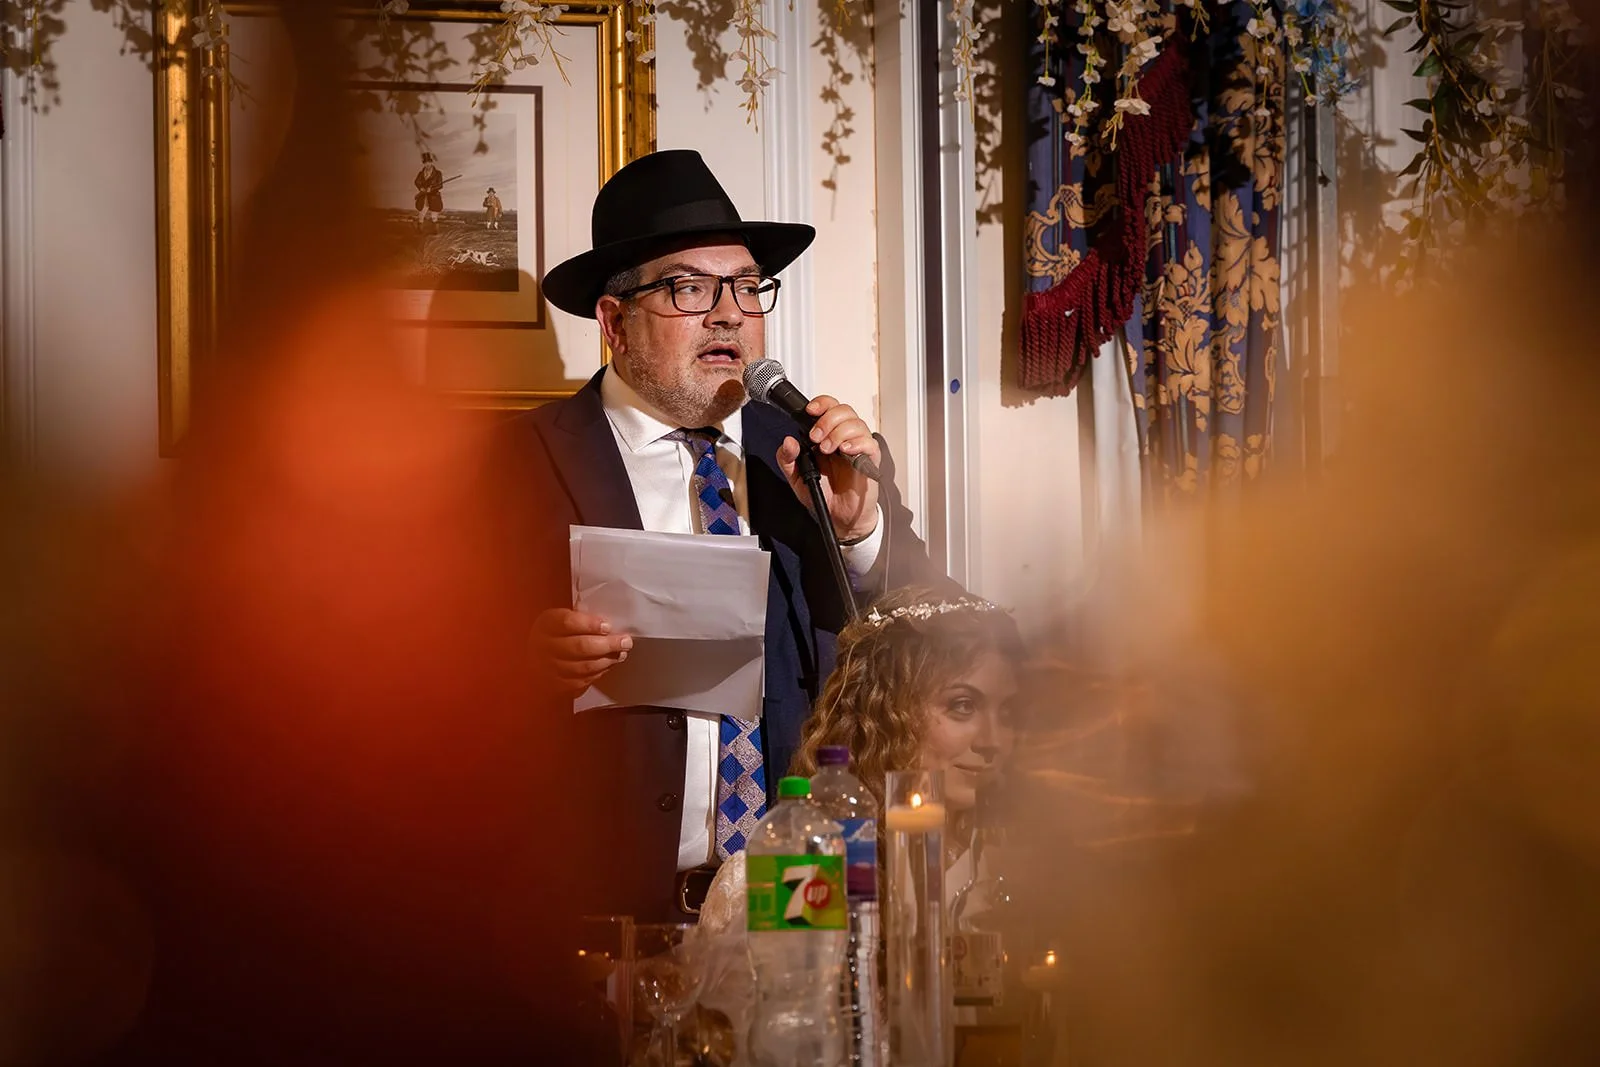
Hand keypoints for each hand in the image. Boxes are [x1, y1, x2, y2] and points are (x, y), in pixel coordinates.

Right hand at [529, 608, 631, 696]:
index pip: (567, 623)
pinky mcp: (556, 685)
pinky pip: (582, 682)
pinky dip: (599, 673)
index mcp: (546, 624)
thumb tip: (609, 626)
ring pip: (583, 666)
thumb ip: (582, 618)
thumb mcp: (564, 617)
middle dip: (607, 645)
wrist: (538, 654)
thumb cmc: (557, 632)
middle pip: (579, 647)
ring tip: (621, 653)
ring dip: (607, 660)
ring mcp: (548, 668)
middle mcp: (543, 647)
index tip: (608, 626)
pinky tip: (608, 665)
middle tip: (625, 642)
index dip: (590, 624)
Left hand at [775, 395, 880, 541]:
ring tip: (828, 449)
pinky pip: (869, 443)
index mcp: (826, 436)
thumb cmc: (822, 495)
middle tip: (816, 438)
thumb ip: (788, 459)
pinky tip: (845, 450)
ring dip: (838, 432)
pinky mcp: (869, 460)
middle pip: (844, 410)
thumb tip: (788, 441)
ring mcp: (858, 448)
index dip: (821, 404)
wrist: (838, 518)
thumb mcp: (796, 477)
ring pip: (856, 423)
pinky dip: (857, 443)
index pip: (828, 407)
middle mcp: (843, 438)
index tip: (809, 411)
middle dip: (826, 420)